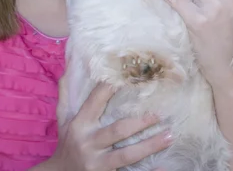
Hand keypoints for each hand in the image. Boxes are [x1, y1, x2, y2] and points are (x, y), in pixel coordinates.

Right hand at [50, 82, 170, 170]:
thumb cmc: (66, 144)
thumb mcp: (63, 120)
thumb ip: (65, 95)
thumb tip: (66, 69)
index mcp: (80, 124)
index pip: (95, 101)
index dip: (110, 88)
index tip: (128, 76)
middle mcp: (88, 142)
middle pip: (117, 130)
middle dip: (140, 122)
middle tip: (160, 113)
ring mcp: (97, 163)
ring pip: (127, 155)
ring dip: (150, 146)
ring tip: (169, 136)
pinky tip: (163, 167)